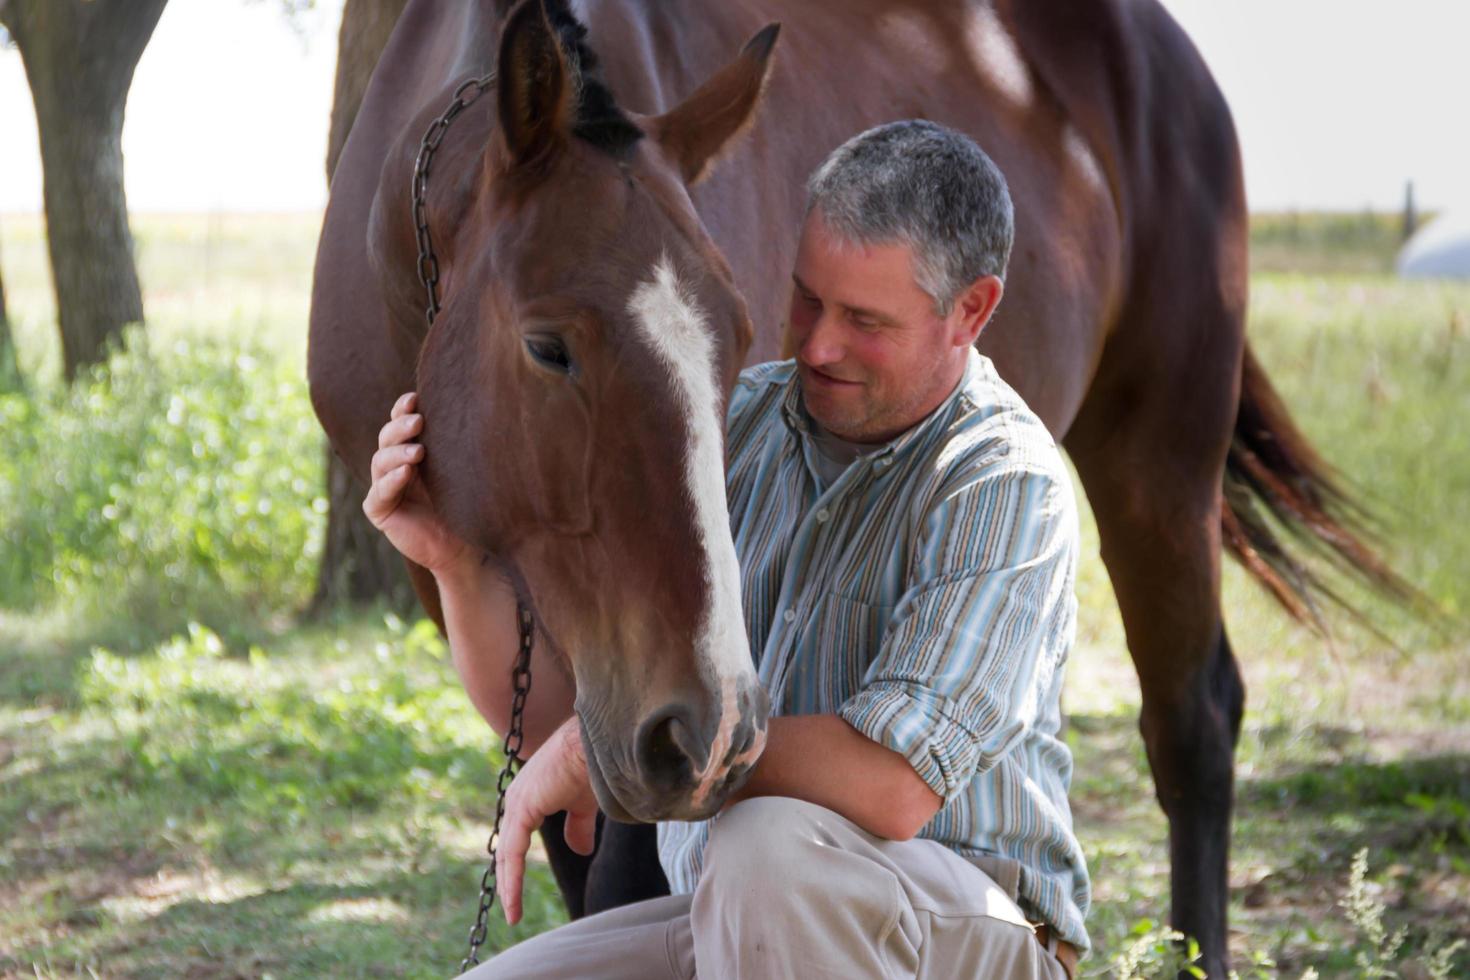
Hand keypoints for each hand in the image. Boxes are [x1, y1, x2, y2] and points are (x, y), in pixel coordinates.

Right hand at [362, 391, 473, 575]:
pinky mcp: (379, 511)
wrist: (468, 547)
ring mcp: (384, 488)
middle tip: (419, 421)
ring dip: (397, 453)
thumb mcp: (462, 469)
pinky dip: (392, 481)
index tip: (415, 398)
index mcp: (412, 451)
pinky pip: (379, 493)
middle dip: (400, 427)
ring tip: (418, 451)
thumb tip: (468, 404)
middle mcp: (395, 465)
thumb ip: (455, 443)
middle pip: (387, 438)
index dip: (403, 409)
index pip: (400, 423)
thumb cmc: (469, 505)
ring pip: (380, 461)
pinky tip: (406, 473)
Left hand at [496, 716, 598, 924]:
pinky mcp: (522, 809)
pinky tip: (513, 899)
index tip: (516, 891)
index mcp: (528, 795)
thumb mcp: (583, 805)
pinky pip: (513, 853)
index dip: (517, 865)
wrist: (596, 745)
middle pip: (508, 848)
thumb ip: (577, 828)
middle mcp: (517, 798)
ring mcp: (517, 802)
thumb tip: (582, 851)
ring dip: (509, 885)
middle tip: (511, 909)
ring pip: (508, 854)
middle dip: (508, 879)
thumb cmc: (591, 767)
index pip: (517, 837)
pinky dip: (513, 878)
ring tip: (512, 913)